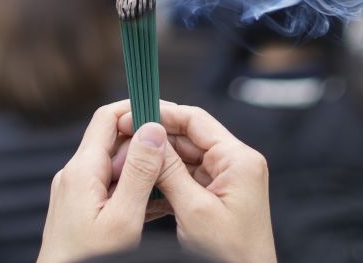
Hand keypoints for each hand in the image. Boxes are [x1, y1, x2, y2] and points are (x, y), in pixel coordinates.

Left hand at [38, 101, 176, 262]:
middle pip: (115, 142)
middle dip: (147, 145)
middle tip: (179, 157)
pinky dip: (134, 191)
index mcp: (82, 170)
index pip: (108, 117)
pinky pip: (111, 188)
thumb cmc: (87, 261)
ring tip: (173, 184)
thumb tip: (153, 129)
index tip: (166, 114)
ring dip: (144, 172)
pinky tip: (157, 204)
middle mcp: (75, 175)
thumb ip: (139, 173)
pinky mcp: (81, 209)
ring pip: (117, 167)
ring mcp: (77, 192)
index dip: (137, 109)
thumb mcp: (123, 219)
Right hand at [120, 101, 276, 262]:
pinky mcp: (217, 197)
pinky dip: (165, 182)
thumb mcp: (194, 210)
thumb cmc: (231, 253)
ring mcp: (227, 181)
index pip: (196, 120)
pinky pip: (187, 180)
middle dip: (156, 140)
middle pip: (188, 138)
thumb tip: (149, 136)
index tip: (133, 113)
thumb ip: (170, 171)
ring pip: (184, 159)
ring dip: (157, 163)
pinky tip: (142, 186)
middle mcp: (236, 164)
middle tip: (123, 140)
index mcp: (239, 159)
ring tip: (127, 164)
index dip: (162, 114)